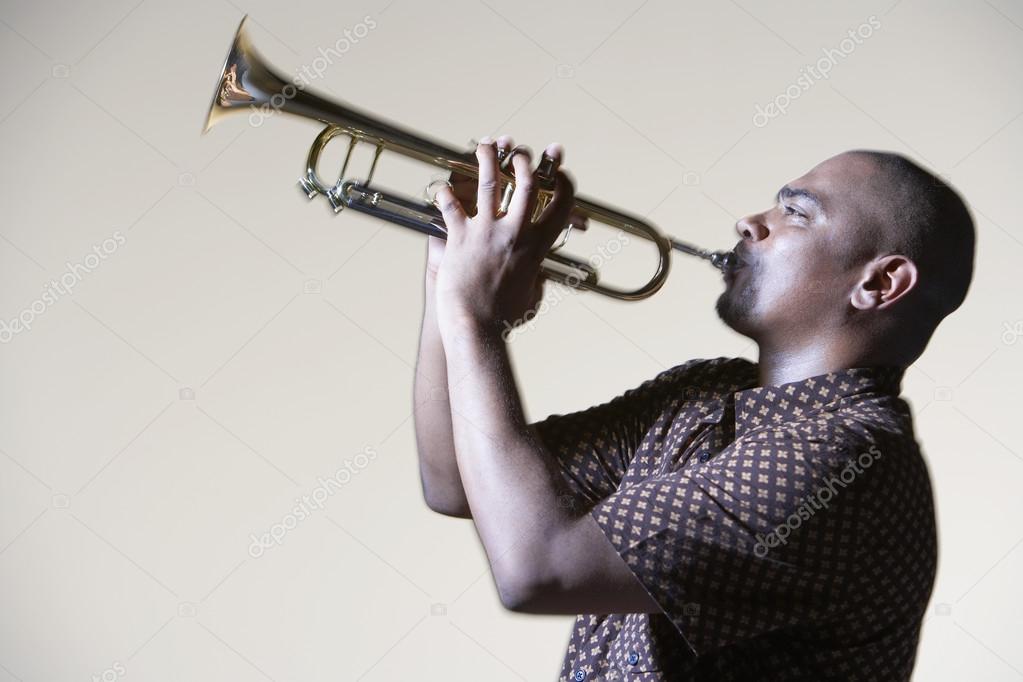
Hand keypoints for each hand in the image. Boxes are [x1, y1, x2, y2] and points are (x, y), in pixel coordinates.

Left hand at [432, 135, 574, 334]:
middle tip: (520, 153)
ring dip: (488, 158)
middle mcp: (515, 234)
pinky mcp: (460, 237)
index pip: (561, 206)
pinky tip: (440, 187)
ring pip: (489, 182)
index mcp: (537, 248)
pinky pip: (450, 206)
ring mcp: (486, 232)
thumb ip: (537, 280)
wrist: (475, 326)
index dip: (564, 185)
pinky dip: (444, 194)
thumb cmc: (504, 319)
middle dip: (526, 161)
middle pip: (527, 184)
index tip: (560, 173)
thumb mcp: (531, 298)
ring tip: (485, 144)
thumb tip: (539, 276)